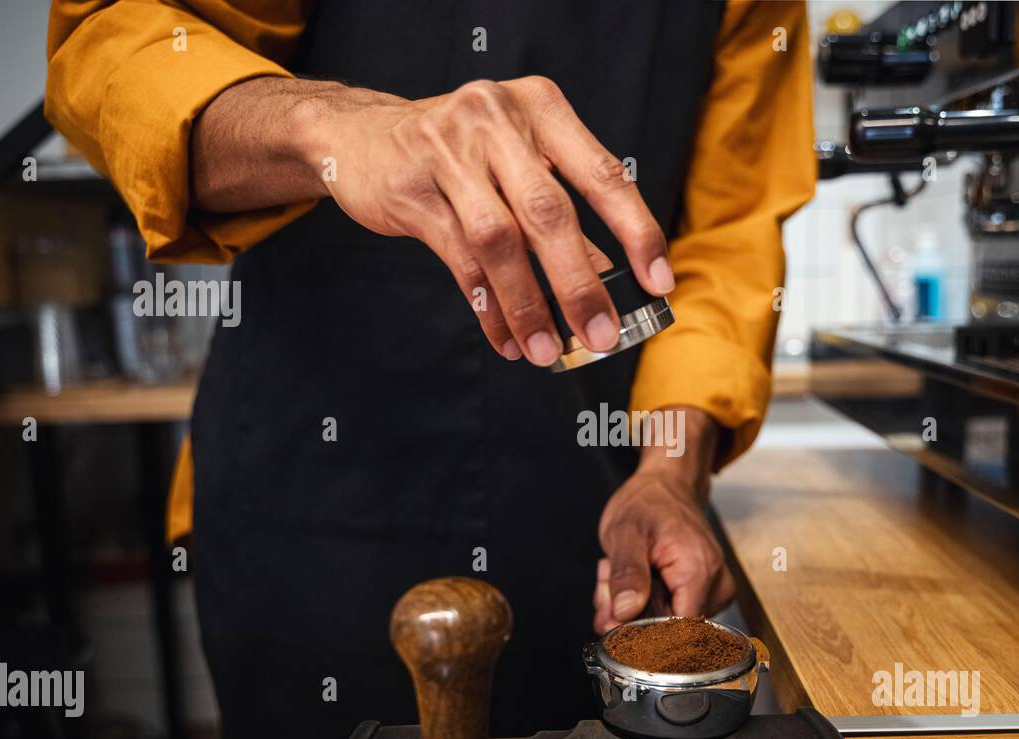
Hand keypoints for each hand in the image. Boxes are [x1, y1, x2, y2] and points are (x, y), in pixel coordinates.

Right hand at [195, 75, 674, 365]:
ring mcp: (448, 151)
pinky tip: (506, 338)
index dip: (635, 230)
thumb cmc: (459, 154)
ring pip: (500, 241)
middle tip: (602, 335)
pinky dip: (488, 306)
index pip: (602, 174)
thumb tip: (610, 275)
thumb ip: (560, 213)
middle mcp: (496, 120)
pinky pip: (459, 260)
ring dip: (528, 304)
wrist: (359, 135)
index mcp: (540, 108)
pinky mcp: (411, 188)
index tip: (659, 281)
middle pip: (549, 212)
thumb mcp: (517, 164)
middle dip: (580, 283)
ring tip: (546, 350)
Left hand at [592, 409, 735, 633]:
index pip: (676, 631)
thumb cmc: (649, 502)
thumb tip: (626, 612)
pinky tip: (634, 578)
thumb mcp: (625, 532)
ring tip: (621, 573)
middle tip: (609, 582)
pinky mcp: (703, 593)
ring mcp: (712, 590)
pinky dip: (642, 601)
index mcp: (699, 570)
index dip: (639, 630)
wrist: (666, 485)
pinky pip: (668, 613)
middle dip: (628, 613)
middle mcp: (714, 584)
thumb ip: (627, 574)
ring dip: (631, 606)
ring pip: (664, 624)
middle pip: (667, 629)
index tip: (613, 614)